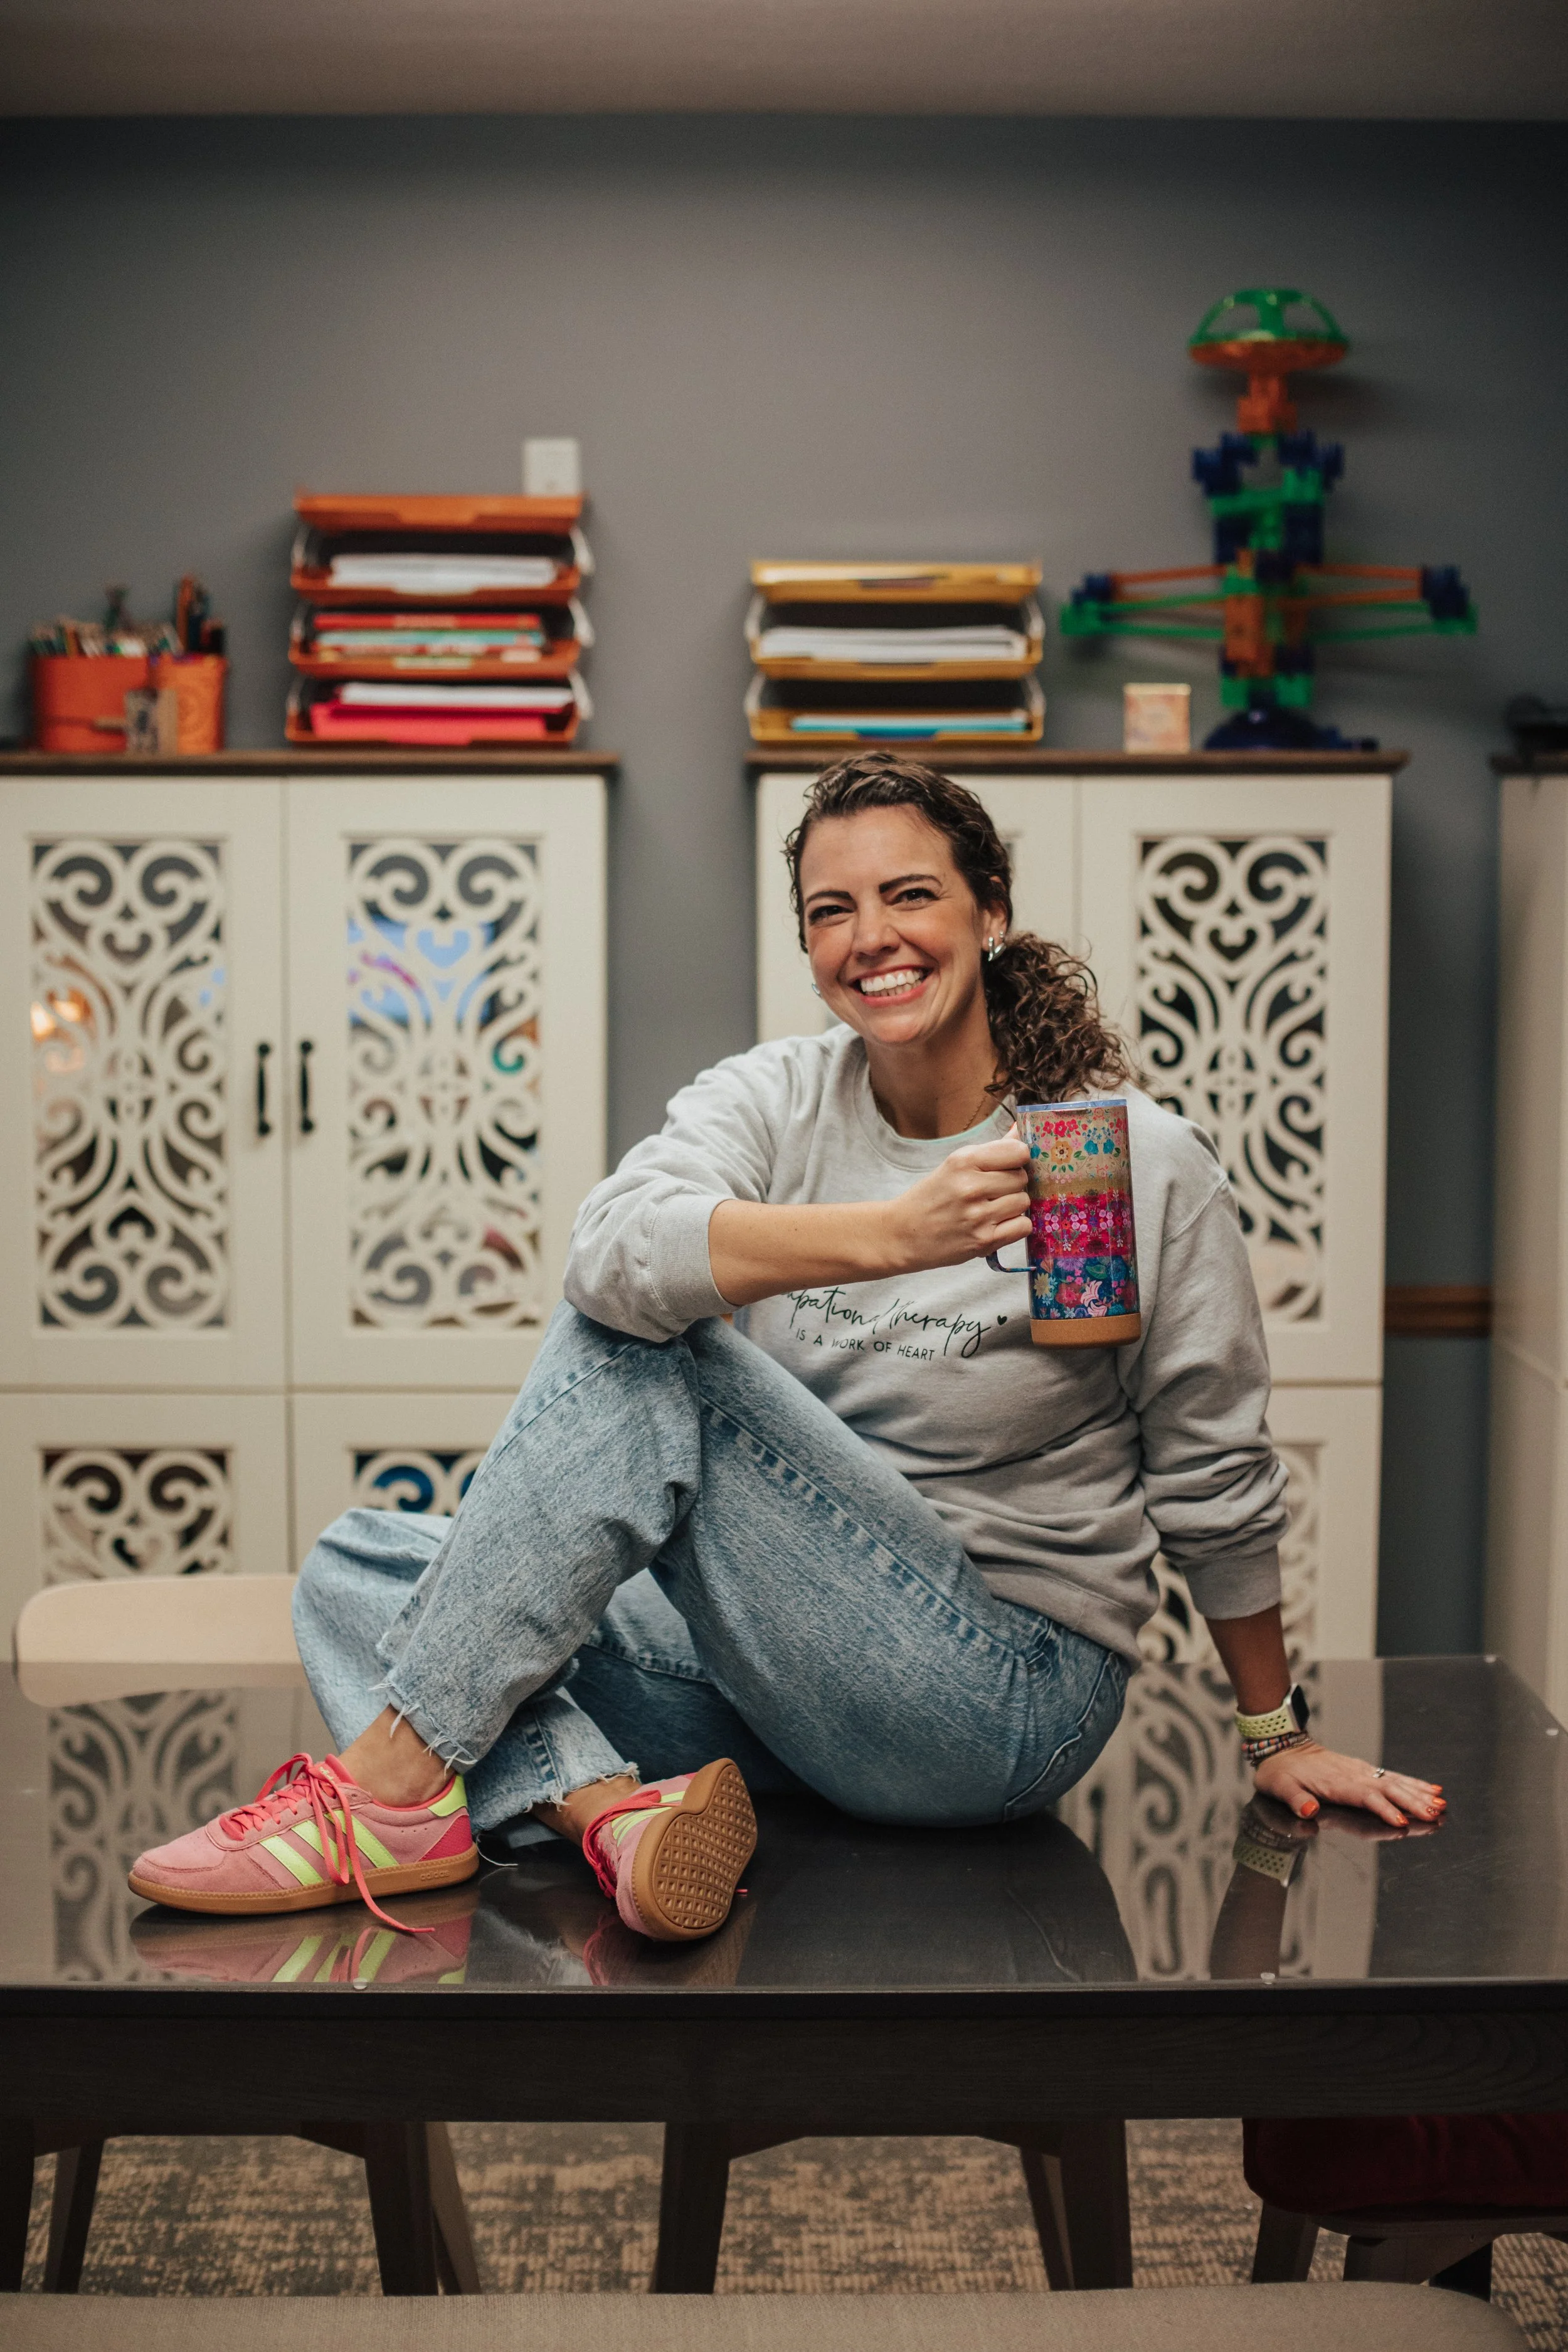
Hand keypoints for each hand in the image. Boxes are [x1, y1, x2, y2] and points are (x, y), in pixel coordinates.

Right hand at [883, 1128, 1030, 1273]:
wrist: (903, 1234)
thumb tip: (1021, 1130)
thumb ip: (992, 1149)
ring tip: (991, 1209)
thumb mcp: (955, 1165)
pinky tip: (996, 1224)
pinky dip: (1015, 1226)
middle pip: (1022, 1178)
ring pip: (1024, 1202)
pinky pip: (1023, 1226)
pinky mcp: (983, 1241)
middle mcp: (971, 1187)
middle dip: (1013, 1183)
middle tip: (992, 1191)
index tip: (1008, 1165)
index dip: (1018, 1158)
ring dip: (1013, 1206)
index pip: (1018, 1151)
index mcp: (963, 1161)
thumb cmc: (931, 1197)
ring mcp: (978, 1216)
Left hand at [1253, 1739, 1445, 1828]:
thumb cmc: (1280, 1772)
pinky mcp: (1364, 1770)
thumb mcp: (1279, 1786)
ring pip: (1395, 1782)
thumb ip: (1295, 1799)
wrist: (1282, 1747)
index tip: (1402, 1822)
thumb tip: (1309, 1811)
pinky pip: (1393, 1777)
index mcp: (1336, 1783)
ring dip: (1419, 1793)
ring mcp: (1361, 1771)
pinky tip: (1431, 1789)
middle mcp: (1353, 1775)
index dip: (1383, 1809)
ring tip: (1441, 1803)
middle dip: (1413, 1802)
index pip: (1365, 1797)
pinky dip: (1413, 1783)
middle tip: (1436, 1813)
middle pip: (1388, 1789)